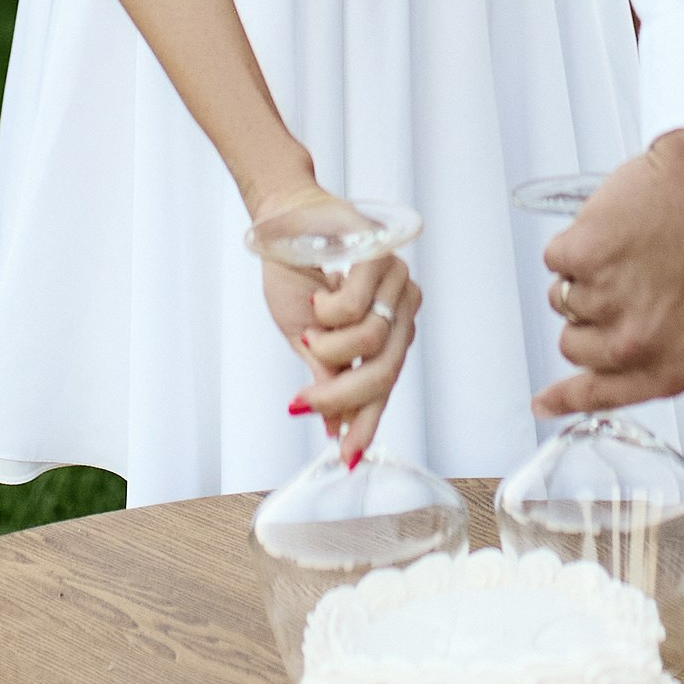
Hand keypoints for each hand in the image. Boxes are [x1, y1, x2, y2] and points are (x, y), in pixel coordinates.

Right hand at [255, 179, 421, 466]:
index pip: (386, 384)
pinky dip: (326, 310)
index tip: (349, 459)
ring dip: (327, 345)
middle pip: (385, 370)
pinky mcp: (382, 255)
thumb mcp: (306, 339)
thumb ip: (327, 378)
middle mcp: (402, 306)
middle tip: (302, 404)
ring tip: (310, 324)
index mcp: (390, 328)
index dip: (366, 422)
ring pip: (371, 341)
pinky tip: (318, 295)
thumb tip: (336, 429)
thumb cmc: (297, 277)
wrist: (281, 225)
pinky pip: (355, 307)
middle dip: (340, 395)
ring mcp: (397, 279)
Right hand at [532, 127, 683, 417]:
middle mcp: (636, 343)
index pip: (602, 397)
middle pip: (572, 345)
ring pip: (563, 297)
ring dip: (588, 272)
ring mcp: (607, 300)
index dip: (566, 399)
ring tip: (635, 245)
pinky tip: (618, 224)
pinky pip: (556, 257)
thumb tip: (616, 355)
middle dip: (586, 315)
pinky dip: (578, 238)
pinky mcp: (583, 256)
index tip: (542, 404)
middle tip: (625, 277)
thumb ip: (661, 345)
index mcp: (672, 364)